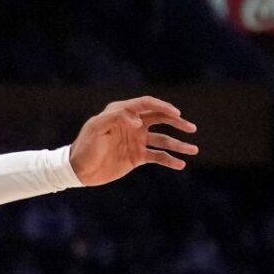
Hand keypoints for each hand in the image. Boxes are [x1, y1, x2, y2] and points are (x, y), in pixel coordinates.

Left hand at [68, 96, 196, 185]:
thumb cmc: (85, 146)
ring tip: (194, 149)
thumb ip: (115, 118)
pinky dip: (170, 160)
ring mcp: (137, 140)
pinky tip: (181, 164)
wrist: (79, 169)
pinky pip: (158, 156)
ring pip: (163, 140)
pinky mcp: (138, 156)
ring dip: (179, 144)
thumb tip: (138, 120)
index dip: (162, 106)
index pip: (147, 104)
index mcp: (122, 112)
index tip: (176, 113)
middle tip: (190, 128)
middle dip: (177, 122)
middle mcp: (133, 124)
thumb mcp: (96, 128)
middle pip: (160, 119)